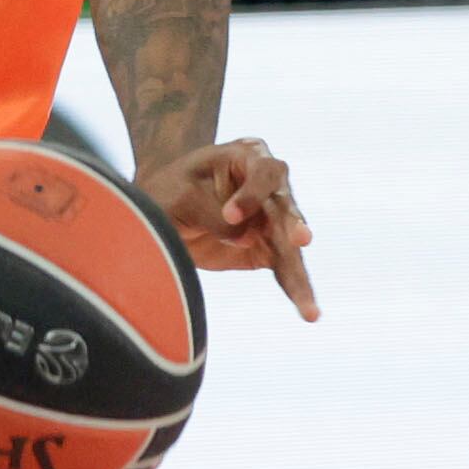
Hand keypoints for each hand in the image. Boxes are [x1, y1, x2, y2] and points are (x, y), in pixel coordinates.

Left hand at [143, 137, 317, 320]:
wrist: (158, 214)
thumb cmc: (168, 191)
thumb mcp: (179, 195)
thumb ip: (211, 213)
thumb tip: (246, 238)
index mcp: (247, 157)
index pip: (264, 173)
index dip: (251, 194)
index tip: (229, 215)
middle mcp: (270, 187)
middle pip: (286, 208)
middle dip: (292, 226)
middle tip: (300, 241)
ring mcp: (272, 220)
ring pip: (290, 246)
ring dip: (299, 274)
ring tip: (310, 307)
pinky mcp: (267, 248)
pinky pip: (284, 268)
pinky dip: (293, 289)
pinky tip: (308, 311)